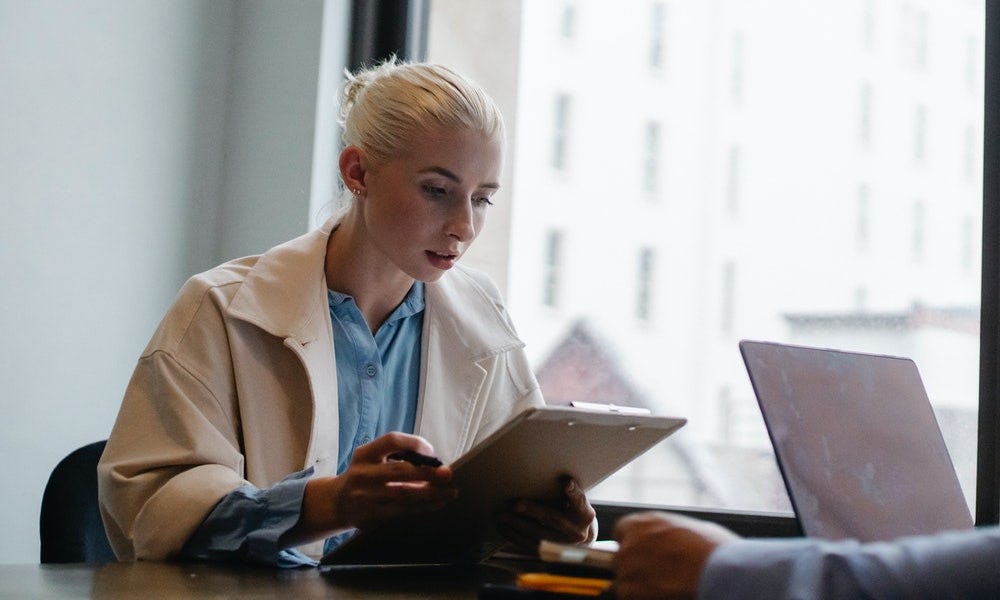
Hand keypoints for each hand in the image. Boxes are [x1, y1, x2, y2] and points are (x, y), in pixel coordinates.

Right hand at [289, 432, 456, 543]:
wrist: (336, 503)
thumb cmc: (365, 476)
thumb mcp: (371, 459)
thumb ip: (397, 457)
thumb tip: (434, 464)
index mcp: (364, 454)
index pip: (392, 441)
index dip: (414, 444)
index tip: (431, 452)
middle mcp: (362, 473)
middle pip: (400, 470)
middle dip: (428, 472)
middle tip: (448, 474)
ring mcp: (365, 496)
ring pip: (404, 494)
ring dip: (431, 493)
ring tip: (450, 491)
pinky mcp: (371, 515)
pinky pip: (403, 510)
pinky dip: (423, 506)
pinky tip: (438, 502)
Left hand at [495, 475, 595, 552]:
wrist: (581, 539)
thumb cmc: (573, 512)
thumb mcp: (575, 502)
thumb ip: (565, 494)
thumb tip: (541, 477)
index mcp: (584, 514)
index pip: (579, 501)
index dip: (573, 492)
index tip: (566, 483)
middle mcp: (576, 531)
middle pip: (554, 519)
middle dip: (533, 511)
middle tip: (515, 504)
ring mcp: (563, 545)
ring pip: (538, 536)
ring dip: (517, 525)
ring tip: (501, 516)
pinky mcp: (550, 554)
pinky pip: (530, 546)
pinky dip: (514, 536)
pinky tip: (503, 527)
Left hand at [613, 511, 739, 599]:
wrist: (721, 573)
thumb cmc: (714, 550)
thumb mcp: (693, 528)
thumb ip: (671, 533)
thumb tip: (675, 539)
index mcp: (644, 523)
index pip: (622, 532)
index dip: (633, 544)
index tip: (644, 554)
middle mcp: (631, 542)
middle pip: (623, 558)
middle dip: (637, 567)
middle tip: (661, 576)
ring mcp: (628, 568)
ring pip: (625, 581)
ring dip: (640, 586)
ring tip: (666, 588)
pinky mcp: (630, 592)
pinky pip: (629, 596)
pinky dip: (643, 598)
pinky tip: (665, 595)